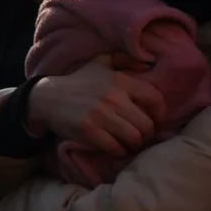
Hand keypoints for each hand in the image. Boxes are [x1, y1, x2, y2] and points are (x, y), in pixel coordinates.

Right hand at [26, 57, 165, 156]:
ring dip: (136, 143)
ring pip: (134, 137)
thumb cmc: (80, 80)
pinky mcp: (89, 130)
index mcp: (121, 80)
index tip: (158, 120)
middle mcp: (114, 97)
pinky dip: (120, 150)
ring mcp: (101, 115)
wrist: (49, 97)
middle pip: (146, 123)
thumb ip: (126, 60)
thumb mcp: (102, 62)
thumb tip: (149, 65)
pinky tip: (118, 147)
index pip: (155, 98)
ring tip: (132, 142)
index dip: (161, 113)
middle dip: (148, 132)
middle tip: (144, 134)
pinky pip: (115, 147)